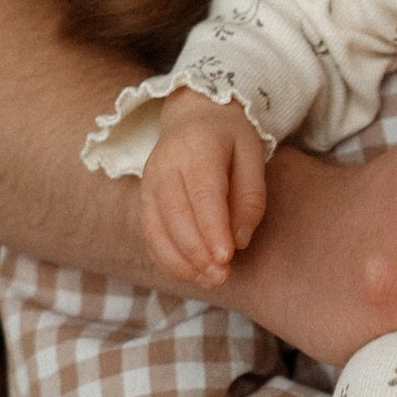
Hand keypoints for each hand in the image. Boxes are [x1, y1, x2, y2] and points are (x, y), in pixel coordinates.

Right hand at [138, 95, 267, 291]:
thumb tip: (240, 240)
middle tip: (222, 276)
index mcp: (197, 148)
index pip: (202, 194)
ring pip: (158, 229)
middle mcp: (165, 165)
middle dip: (198, 252)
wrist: (192, 115)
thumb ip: (250, 196)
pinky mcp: (144, 199)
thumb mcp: (252, 154)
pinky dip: (168, 259)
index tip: (226, 258)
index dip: (212, 229)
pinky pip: (150, 234)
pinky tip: (191, 274)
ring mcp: (149, 183)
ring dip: (182, 261)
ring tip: (210, 281)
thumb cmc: (229, 138)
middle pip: (176, 215)